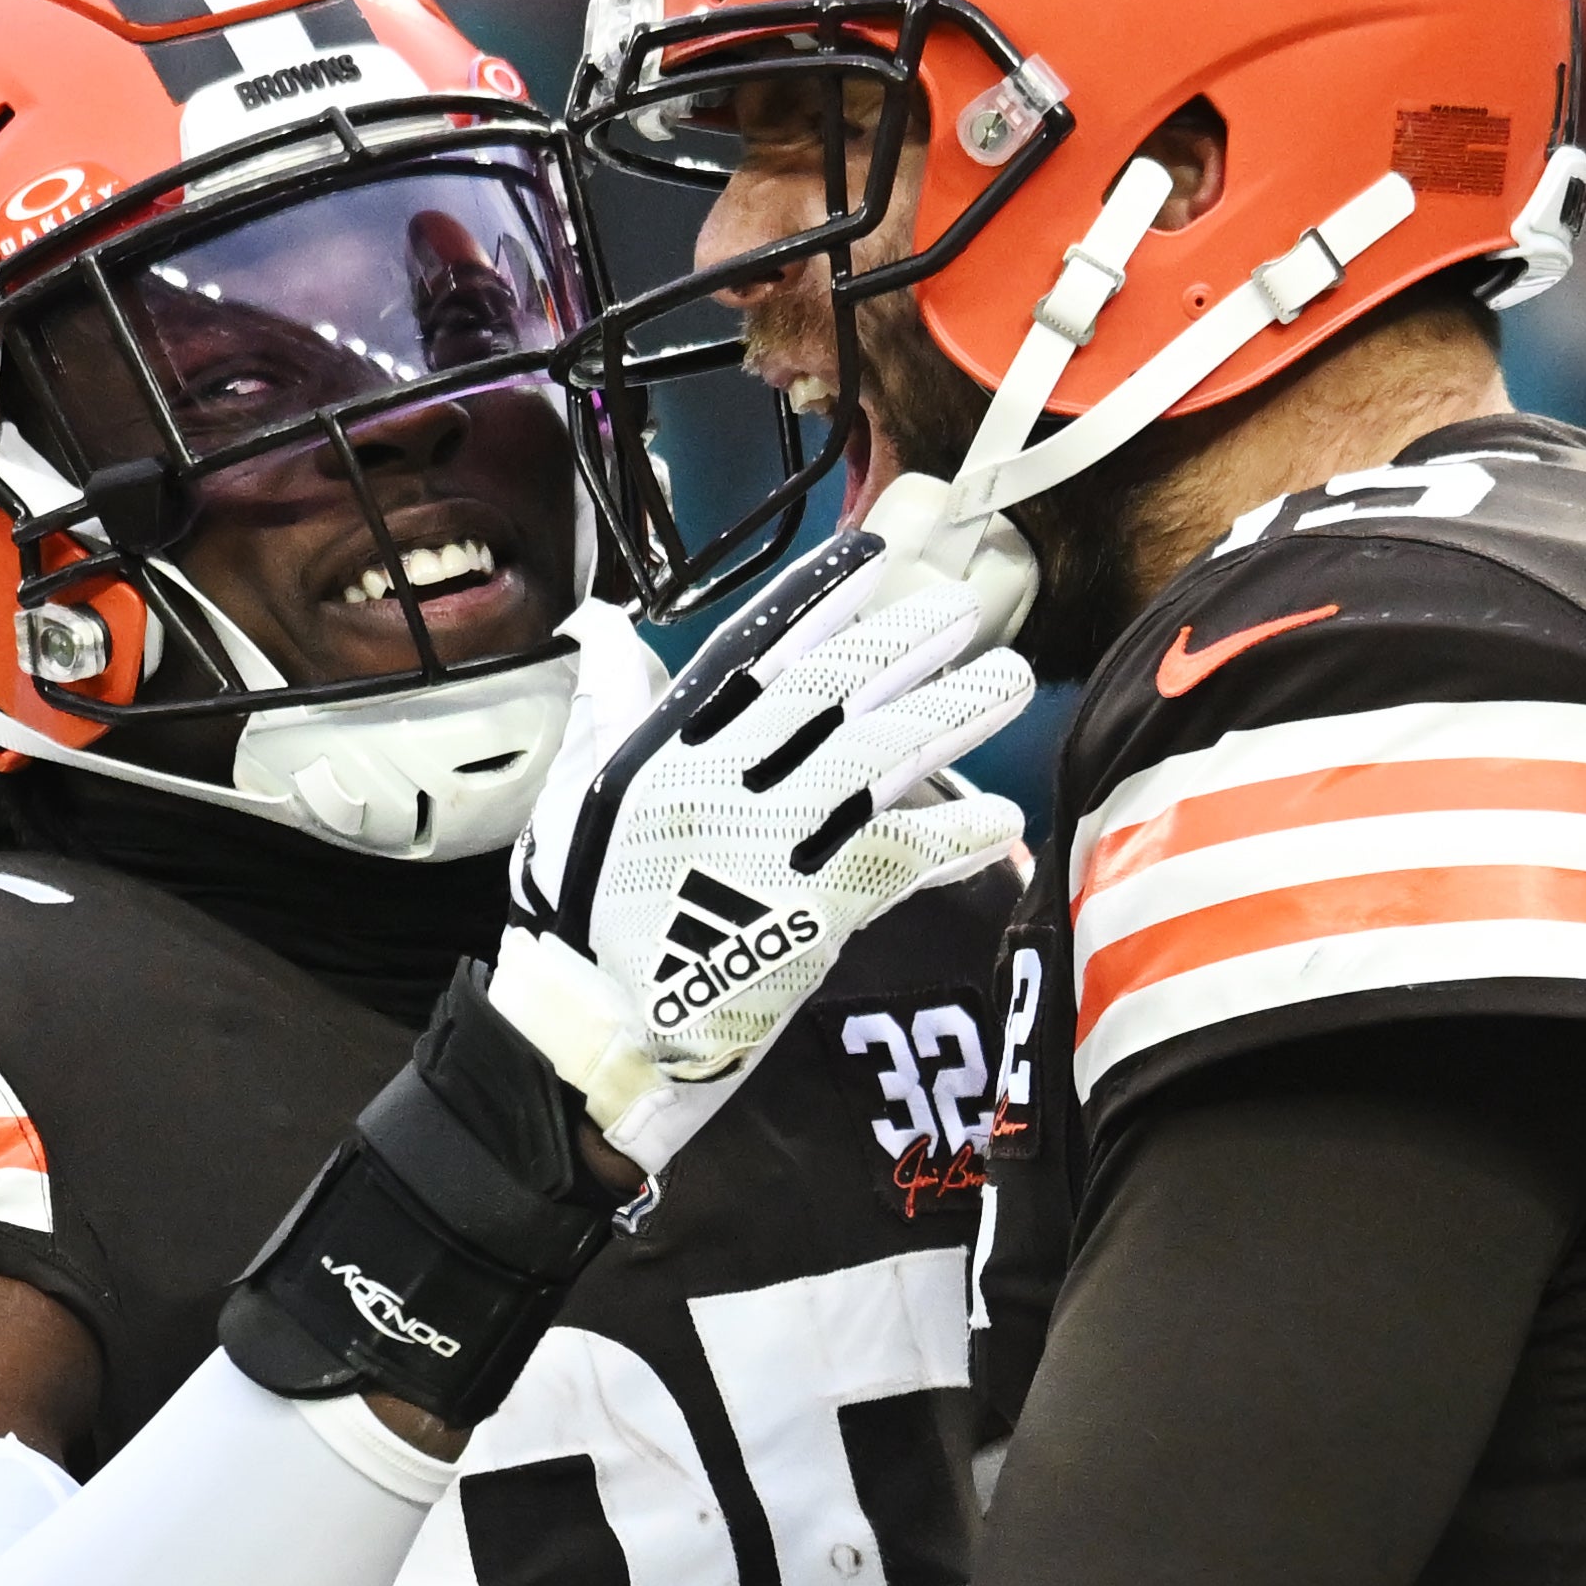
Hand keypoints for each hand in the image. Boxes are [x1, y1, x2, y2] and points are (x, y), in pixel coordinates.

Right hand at [495, 517, 1035, 1168]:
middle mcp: (720, 786)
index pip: (751, 656)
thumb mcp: (578, 795)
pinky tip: (1001, 816)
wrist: (605, 1028)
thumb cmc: (587, 909)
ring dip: (950, 718)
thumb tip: (609, 626)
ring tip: (1007, 683)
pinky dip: (953, 836)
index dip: (814, 604)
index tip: (871, 558)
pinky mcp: (813, 912)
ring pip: (877, 762)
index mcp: (664, 750)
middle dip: (901, 647)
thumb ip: (609, 707)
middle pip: (828, 696)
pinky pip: (901, 859)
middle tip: (963, 613)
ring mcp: (770, 847)